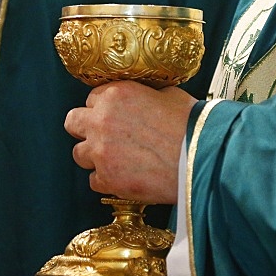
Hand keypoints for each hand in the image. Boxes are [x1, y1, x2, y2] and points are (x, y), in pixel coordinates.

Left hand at [65, 81, 196, 204]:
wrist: (203, 158)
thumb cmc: (193, 126)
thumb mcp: (169, 95)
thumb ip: (146, 97)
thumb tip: (146, 101)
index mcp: (115, 95)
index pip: (91, 98)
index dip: (103, 109)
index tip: (113, 117)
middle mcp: (101, 120)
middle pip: (72, 122)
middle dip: (85, 129)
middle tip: (101, 136)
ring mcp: (101, 151)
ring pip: (78, 154)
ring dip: (94, 157)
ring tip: (116, 160)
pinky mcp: (107, 179)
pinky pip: (93, 181)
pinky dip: (106, 181)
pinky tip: (124, 177)